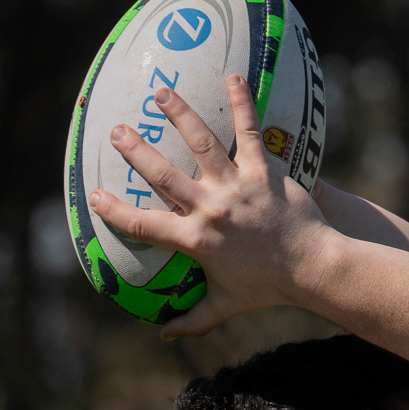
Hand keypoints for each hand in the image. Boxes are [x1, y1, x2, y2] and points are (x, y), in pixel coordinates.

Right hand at [86, 76, 335, 338]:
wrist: (314, 268)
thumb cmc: (268, 288)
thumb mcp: (225, 305)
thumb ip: (193, 319)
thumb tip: (165, 333)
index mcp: (196, 241)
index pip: (145, 226)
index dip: (115, 212)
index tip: (94, 196)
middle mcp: (211, 209)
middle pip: (163, 175)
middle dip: (136, 151)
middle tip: (117, 130)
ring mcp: (237, 186)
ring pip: (202, 143)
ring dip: (179, 115)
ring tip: (161, 94)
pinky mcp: (265, 171)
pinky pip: (250, 131)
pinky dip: (241, 102)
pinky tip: (232, 76)